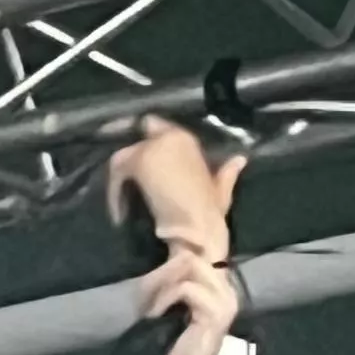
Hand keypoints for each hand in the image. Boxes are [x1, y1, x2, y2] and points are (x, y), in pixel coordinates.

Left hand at [108, 116, 243, 262]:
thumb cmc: (210, 213)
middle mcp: (170, 136)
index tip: (136, 162)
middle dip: (128, 161)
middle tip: (121, 181)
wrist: (198, 228)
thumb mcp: (221, 189)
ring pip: (123, 157)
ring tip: (120, 201)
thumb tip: (240, 159)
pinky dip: (114, 192)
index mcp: (187, 140)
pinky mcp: (138, 162)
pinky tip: (118, 212)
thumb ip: (227, 173)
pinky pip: (117, 173)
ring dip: (118, 179)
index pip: (157, 126)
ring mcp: (153, 147)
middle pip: (136, 142)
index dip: (144, 142)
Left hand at [135, 248, 241, 354]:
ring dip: (161, 286)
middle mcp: (228, 291)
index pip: (198, 253)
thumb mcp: (173, 307)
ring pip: (188, 267)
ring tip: (150, 309)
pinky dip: (163, 300)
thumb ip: (174, 282)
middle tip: (144, 295)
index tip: (153, 257)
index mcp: (220, 288)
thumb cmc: (173, 346)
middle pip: (191, 257)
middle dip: (161, 272)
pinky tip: (156, 317)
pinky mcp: (215, 313)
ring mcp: (225, 302)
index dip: (173, 253)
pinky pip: (184, 289)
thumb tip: (161, 257)